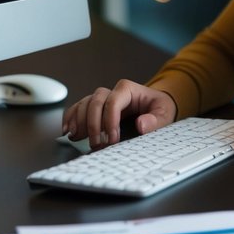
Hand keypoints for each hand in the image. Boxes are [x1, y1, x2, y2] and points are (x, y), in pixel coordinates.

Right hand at [62, 80, 176, 148]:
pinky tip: (68, 131)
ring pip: (84, 104)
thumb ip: (156, 120)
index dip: (110, 121)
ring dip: (79, 121)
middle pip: (96, 102)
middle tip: (97, 144)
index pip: (113, 102)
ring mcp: (102, 98)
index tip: (112, 140)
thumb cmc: (159, 108)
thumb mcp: (165, 113)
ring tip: (77, 137)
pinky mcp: (95, 107)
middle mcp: (112, 91)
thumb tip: (141, 125)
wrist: (155, 107)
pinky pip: (79, 108)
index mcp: (128, 90)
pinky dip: (71, 118)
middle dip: (93, 124)